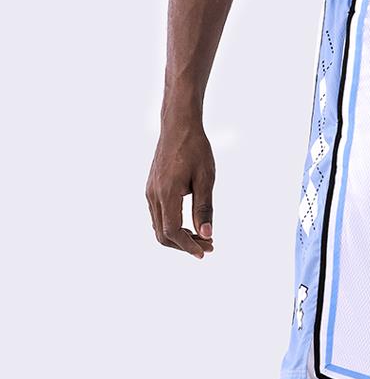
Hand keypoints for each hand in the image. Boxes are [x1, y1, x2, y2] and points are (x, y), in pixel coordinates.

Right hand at [146, 119, 214, 257]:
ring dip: (179, 237)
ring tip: (203, 237)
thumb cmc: (195, 149)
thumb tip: (206, 234)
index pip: (172, 231)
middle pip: (163, 234)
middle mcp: (153, 194)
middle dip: (185, 245)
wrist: (178, 126)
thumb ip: (204, 208)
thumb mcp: (205, 179)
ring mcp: (150, 192)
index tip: (205, 252)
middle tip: (209, 245)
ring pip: (159, 227)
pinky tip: (190, 225)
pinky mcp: (151, 189)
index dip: (188, 246)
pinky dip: (172, 227)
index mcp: (167, 193)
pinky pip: (158, 216)